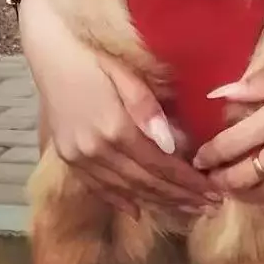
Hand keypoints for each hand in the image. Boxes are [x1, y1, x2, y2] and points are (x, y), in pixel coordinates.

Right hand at [18, 0, 220, 218]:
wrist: (50, 52)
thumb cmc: (95, 56)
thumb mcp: (125, 74)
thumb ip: (147, 110)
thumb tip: (172, 145)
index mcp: (115, 128)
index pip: (160, 165)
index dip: (188, 182)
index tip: (213, 193)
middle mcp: (96, 150)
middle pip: (145, 183)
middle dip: (179, 197)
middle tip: (209, 207)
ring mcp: (79, 158)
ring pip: (125, 190)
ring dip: (157, 203)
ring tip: (186, 211)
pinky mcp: (67, 158)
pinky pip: (98, 187)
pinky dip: (121, 201)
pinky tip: (140, 210)